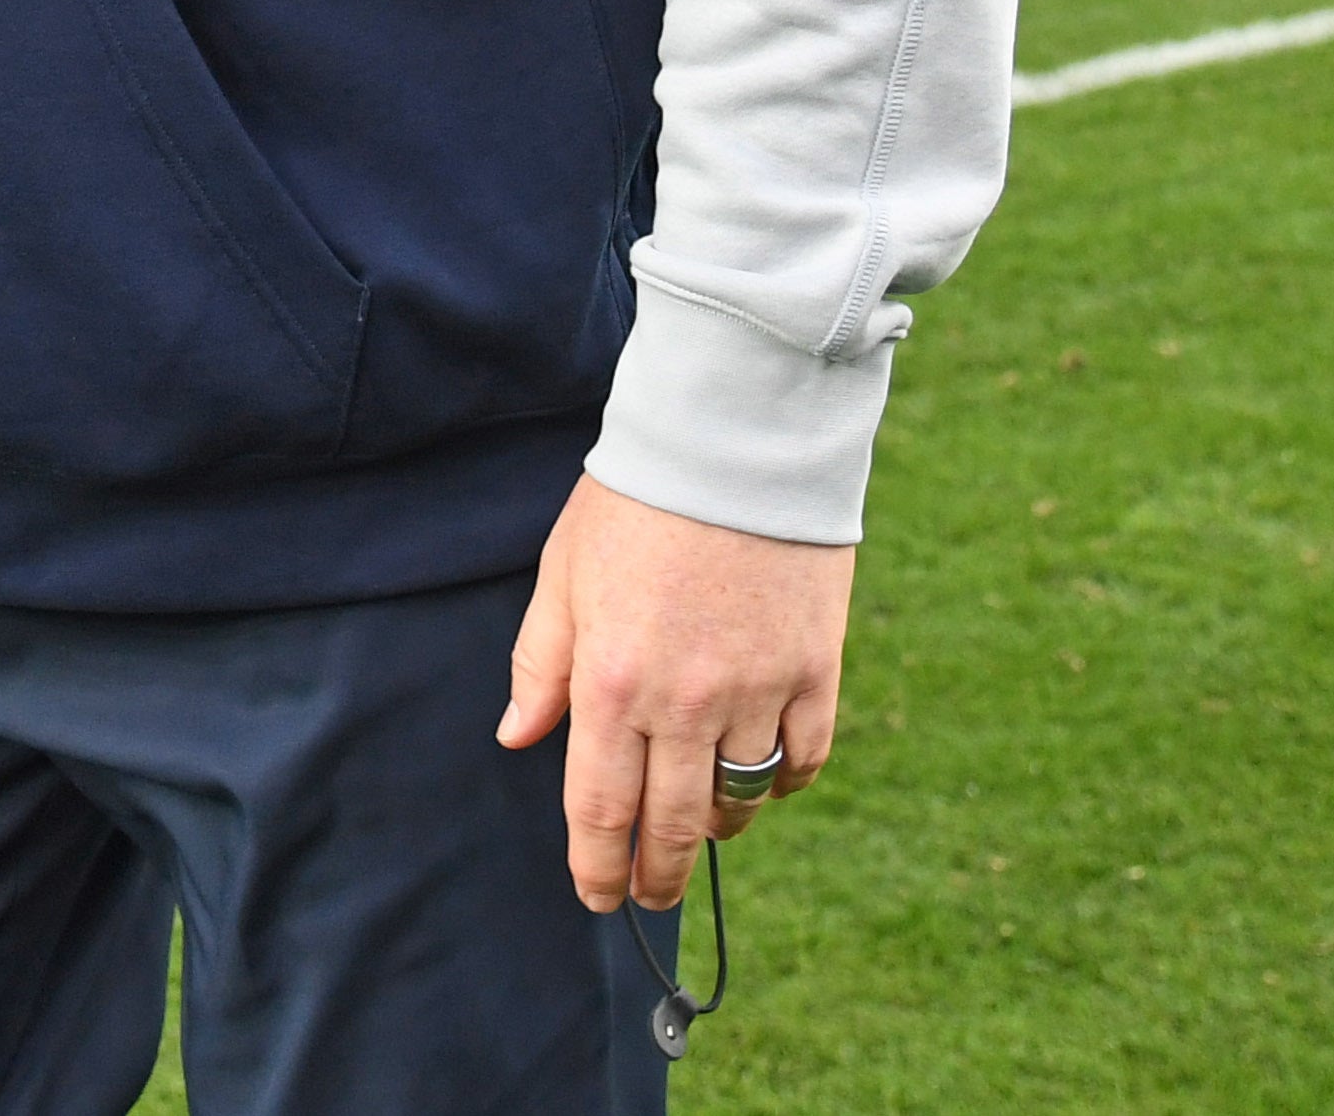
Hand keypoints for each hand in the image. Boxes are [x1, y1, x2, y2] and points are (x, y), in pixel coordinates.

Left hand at [497, 475, 852, 914]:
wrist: (733, 438)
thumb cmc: (634, 502)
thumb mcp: (564, 575)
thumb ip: (540, 665)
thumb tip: (518, 738)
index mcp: (611, 682)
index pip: (600, 809)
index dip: (597, 866)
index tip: (598, 896)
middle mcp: (684, 702)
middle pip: (673, 825)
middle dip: (656, 874)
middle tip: (648, 896)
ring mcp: (757, 690)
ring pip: (740, 799)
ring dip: (718, 828)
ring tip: (701, 830)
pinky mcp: (815, 669)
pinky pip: (801, 758)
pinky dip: (781, 782)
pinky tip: (762, 780)